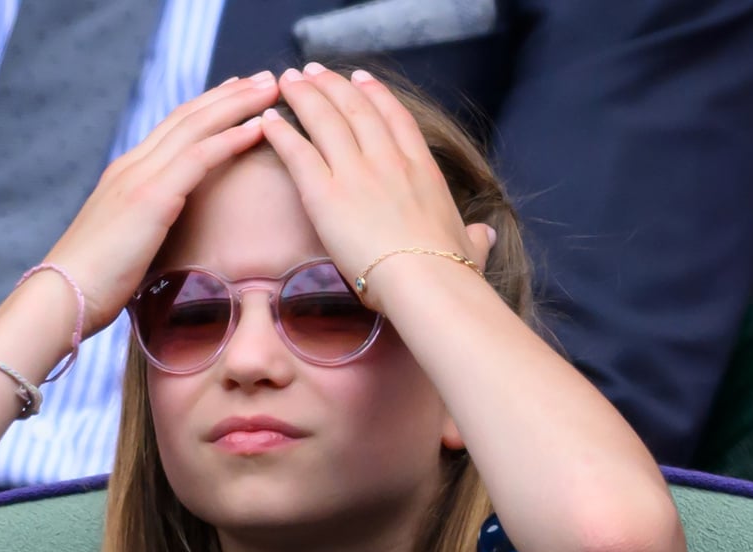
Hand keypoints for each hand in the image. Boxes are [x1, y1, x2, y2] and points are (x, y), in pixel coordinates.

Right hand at [43, 71, 278, 335]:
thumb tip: (162, 235)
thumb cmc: (90, 284)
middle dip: (230, 94)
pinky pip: (199, 157)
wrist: (61, 296)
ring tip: (270, 88)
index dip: (207, 107)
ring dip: (238, 104)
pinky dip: (231, 138)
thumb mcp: (122, 243)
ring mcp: (140, 178)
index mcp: (124, 175)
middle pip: (187, 116)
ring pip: (196, 126)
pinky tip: (258, 127)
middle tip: (265, 78)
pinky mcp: (150, 197)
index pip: (172, 128)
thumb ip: (143, 226)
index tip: (237, 93)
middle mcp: (132, 166)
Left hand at [260, 64, 493, 313]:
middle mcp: (388, 161)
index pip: (396, 119)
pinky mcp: (325, 194)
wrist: (426, 281)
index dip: (375, 94)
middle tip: (312, 70)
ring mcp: (356, 173)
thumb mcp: (469, 247)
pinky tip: (269, 117)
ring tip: (288, 80)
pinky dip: (281, 131)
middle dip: (331, 85)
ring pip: (325, 120)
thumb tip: (484, 234)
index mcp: (422, 169)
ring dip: (304, 95)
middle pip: (355, 109)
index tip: (360, 78)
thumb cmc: (449, 270)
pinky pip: (298, 153)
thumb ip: (473, 236)